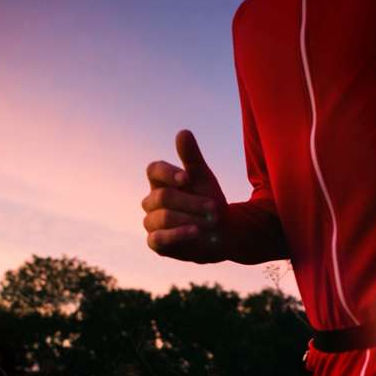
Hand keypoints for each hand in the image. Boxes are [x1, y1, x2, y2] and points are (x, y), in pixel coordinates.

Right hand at [141, 129, 228, 262]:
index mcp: (161, 182)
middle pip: (163, 197)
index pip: (153, 170)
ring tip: (211, 222)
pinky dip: (178, 234)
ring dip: (189, 218)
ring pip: (163, 217)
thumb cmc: (210, 202)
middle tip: (214, 208)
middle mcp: (152, 201)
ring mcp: (151, 222)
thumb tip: (183, 132)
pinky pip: (158, 238)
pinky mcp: (155, 242)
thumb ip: (192, 157)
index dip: (168, 173)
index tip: (187, 178)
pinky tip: (195, 231)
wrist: (223, 233)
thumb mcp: (204, 178)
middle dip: (191, 202)